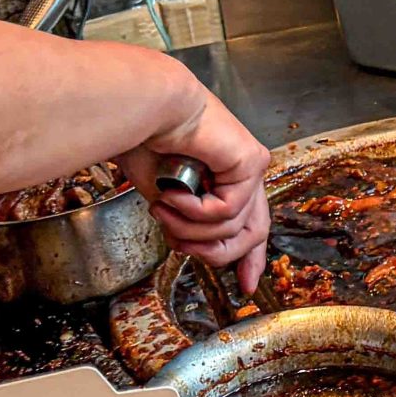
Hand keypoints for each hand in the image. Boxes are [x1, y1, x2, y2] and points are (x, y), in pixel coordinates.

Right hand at [122, 87, 272, 292]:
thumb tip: (196, 252)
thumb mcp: (168, 200)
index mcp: (229, 182)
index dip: (249, 260)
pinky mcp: (251, 161)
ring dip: (190, 229)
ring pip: (234, 229)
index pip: (251, 228)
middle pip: (251, 236)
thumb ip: (189, 225)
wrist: (143, 109)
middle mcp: (245, 175)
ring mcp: (251, 168)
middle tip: (178, 243)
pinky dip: (195, 211)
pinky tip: (176, 194)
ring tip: (165, 208)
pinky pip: (228, 211)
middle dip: (212, 252)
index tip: (244, 286)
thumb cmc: (146, 142)